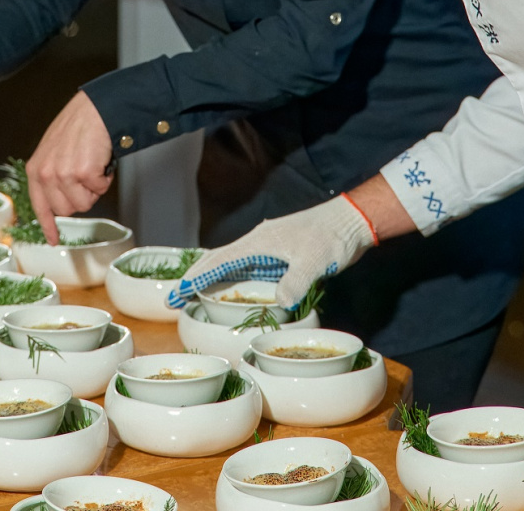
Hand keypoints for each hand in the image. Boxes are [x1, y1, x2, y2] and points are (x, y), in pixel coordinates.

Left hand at [26, 92, 114, 244]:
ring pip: (84, 203)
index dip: (48, 226)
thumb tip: (59, 199)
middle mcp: (46, 174)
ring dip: (94, 188)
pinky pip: (100, 190)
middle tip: (86, 178)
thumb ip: (51, 174)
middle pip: (67, 209)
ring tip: (92, 167)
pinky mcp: (83, 173)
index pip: (40, 206)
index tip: (54, 240)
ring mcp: (64, 174)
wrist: (95, 109)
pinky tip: (101, 162)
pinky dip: (105, 178)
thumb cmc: (78, 126)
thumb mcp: (52, 150)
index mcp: (36, 169)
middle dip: (81, 197)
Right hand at [166, 194, 377, 309]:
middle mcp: (257, 244)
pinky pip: (246, 270)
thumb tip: (280, 302)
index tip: (177, 292)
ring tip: (191, 298)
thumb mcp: (314, 261)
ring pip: (230, 266)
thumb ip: (295, 280)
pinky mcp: (278, 256)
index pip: (219, 261)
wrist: (350, 222)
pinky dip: (230, 281)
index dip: (197, 277)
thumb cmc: (331, 237)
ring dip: (209, 281)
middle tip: (173, 300)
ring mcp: (267, 249)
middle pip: (217, 262)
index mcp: (259, 242)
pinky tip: (228, 293)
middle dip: (193, 280)